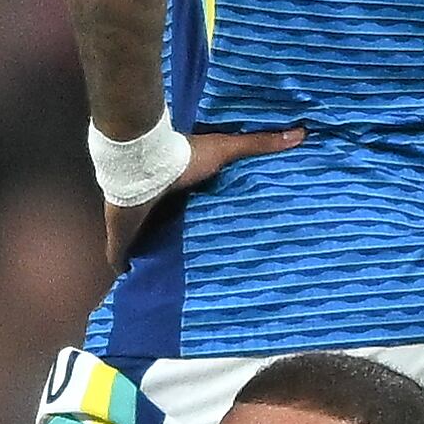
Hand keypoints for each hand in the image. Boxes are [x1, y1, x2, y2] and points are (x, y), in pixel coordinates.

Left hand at [103, 125, 303, 269]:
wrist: (144, 165)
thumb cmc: (183, 158)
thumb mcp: (226, 150)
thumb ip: (258, 145)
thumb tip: (301, 133)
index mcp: (177, 193)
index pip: (188, 212)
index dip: (198, 225)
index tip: (215, 240)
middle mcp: (156, 210)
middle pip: (168, 233)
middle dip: (178, 248)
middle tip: (198, 270)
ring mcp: (136, 226)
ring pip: (146, 249)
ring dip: (155, 262)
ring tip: (172, 288)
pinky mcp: (121, 239)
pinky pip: (122, 261)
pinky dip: (127, 274)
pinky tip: (136, 290)